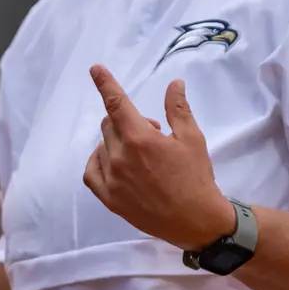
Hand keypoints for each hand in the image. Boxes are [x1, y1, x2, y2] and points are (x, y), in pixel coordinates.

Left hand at [81, 66, 231, 250]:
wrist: (196, 220)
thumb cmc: (196, 177)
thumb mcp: (192, 139)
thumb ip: (177, 109)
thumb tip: (174, 83)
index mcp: (140, 138)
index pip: (116, 103)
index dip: (105, 83)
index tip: (95, 69)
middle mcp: (121, 157)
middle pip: (110, 124)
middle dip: (126, 121)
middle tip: (152, 133)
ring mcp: (112, 179)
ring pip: (103, 146)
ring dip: (117, 141)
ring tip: (140, 154)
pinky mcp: (109, 198)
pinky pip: (91, 173)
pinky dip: (98, 161)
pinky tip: (113, 162)